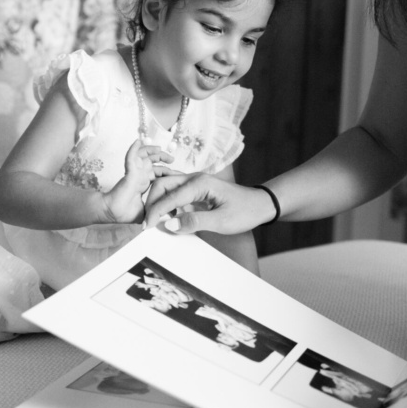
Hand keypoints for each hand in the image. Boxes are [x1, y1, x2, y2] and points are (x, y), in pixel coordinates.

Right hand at [102, 139, 172, 223]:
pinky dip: (133, 149)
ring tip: (159, 148)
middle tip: (172, 159)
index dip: (166, 171)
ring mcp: (134, 173)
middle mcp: (139, 176)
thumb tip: (172, 210)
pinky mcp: (129, 173)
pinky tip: (137, 142)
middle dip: (161, 157)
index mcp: (143, 183)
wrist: (112, 214)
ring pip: (141, 155)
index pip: (156, 172)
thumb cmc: (125, 213)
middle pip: (151, 161)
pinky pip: (130, 157)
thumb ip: (157, 207)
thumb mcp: (148, 210)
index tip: (177, 173)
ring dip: (150, 150)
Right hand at [144, 173, 272, 234]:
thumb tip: (169, 225)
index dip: (155, 213)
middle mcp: (194, 178)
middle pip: (162, 184)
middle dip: (151, 203)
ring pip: (166, 186)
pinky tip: (168, 216)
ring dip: (156, 201)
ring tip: (154, 220)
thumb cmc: (245, 212)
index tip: (146, 228)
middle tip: (147, 224)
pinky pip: (174, 191)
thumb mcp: (221, 222)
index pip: (169, 197)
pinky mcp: (195, 189)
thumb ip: (194, 222)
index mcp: (200, 184)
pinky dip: (165, 202)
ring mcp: (194, 182)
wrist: (260, 204)